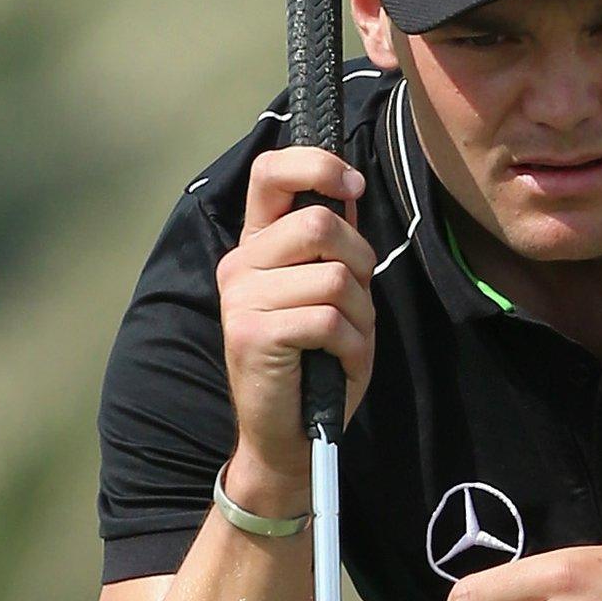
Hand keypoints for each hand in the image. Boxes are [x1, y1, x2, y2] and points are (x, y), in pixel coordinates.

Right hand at [217, 147, 378, 491]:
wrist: (290, 434)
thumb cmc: (317, 363)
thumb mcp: (332, 295)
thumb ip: (335, 248)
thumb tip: (350, 194)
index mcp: (257, 246)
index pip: (271, 173)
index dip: (317, 166)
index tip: (352, 187)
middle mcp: (240, 264)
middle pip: (321, 224)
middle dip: (361, 262)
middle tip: (356, 303)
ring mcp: (241, 298)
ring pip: (335, 277)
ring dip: (360, 316)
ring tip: (344, 343)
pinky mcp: (252, 333)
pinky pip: (329, 319)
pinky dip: (351, 346)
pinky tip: (336, 363)